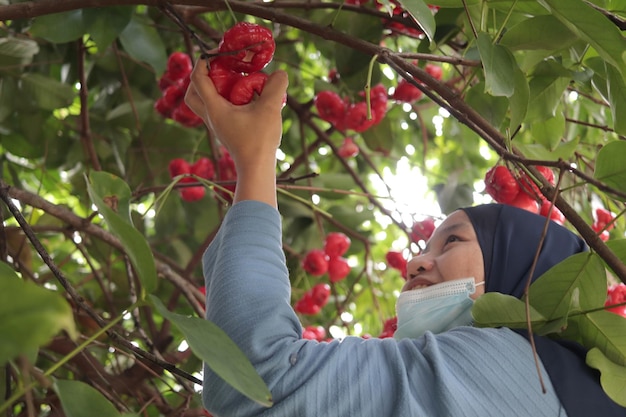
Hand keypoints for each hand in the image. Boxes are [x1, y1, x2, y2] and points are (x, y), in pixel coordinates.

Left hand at [185, 57, 288, 206]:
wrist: (257, 168)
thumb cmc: (259, 140)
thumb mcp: (269, 108)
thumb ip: (274, 87)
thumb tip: (280, 73)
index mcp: (214, 109)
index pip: (198, 79)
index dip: (203, 62)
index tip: (215, 51)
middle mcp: (211, 117)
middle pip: (192, 94)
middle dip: (200, 78)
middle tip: (217, 69)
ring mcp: (218, 125)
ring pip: (204, 104)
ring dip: (212, 89)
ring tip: (232, 81)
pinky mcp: (226, 131)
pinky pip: (217, 111)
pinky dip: (224, 100)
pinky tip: (244, 97)